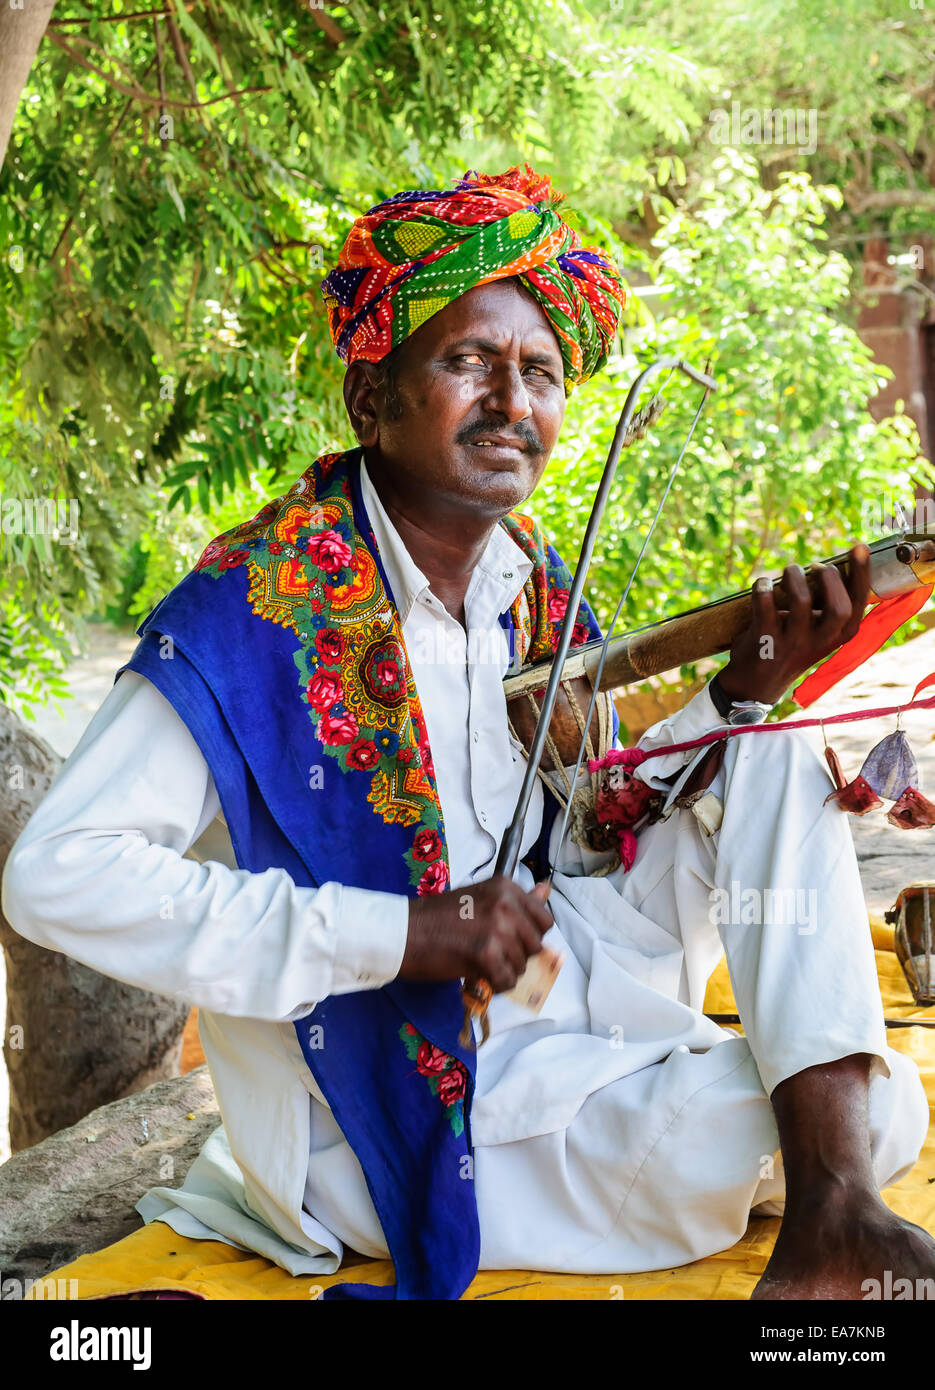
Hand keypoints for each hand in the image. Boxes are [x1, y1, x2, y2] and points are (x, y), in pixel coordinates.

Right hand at [399, 875, 552, 990]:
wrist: (404, 932)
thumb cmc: (437, 917)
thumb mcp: (481, 897)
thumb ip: (516, 899)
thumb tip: (546, 889)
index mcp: (506, 887)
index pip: (544, 919)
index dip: (529, 934)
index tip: (510, 937)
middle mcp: (505, 905)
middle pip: (536, 944)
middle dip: (517, 954)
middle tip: (490, 951)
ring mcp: (497, 929)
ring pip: (522, 965)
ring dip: (504, 970)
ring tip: (479, 962)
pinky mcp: (486, 955)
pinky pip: (507, 981)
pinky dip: (494, 984)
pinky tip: (478, 974)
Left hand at [718, 543, 870, 706]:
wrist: (757, 682)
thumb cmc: (792, 645)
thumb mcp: (819, 633)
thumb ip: (829, 606)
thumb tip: (836, 565)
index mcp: (839, 636)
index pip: (859, 603)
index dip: (862, 573)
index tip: (860, 547)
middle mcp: (820, 641)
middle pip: (838, 607)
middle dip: (830, 576)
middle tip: (814, 566)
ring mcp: (792, 641)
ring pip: (801, 599)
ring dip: (794, 575)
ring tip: (789, 570)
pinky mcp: (765, 637)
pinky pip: (765, 602)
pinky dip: (763, 586)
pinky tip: (763, 583)